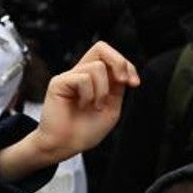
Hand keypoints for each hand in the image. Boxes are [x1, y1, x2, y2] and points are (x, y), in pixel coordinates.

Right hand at [0, 42, 138, 181]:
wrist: (65, 145)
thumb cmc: (84, 131)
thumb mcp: (112, 108)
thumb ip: (117, 88)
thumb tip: (123, 73)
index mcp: (95, 79)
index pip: (111, 58)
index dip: (127, 65)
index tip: (134, 83)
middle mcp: (81, 74)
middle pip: (101, 48)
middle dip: (119, 62)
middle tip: (123, 81)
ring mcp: (69, 77)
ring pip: (97, 67)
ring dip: (102, 91)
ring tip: (94, 106)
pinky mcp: (59, 82)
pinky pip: (83, 78)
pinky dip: (89, 95)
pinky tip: (82, 105)